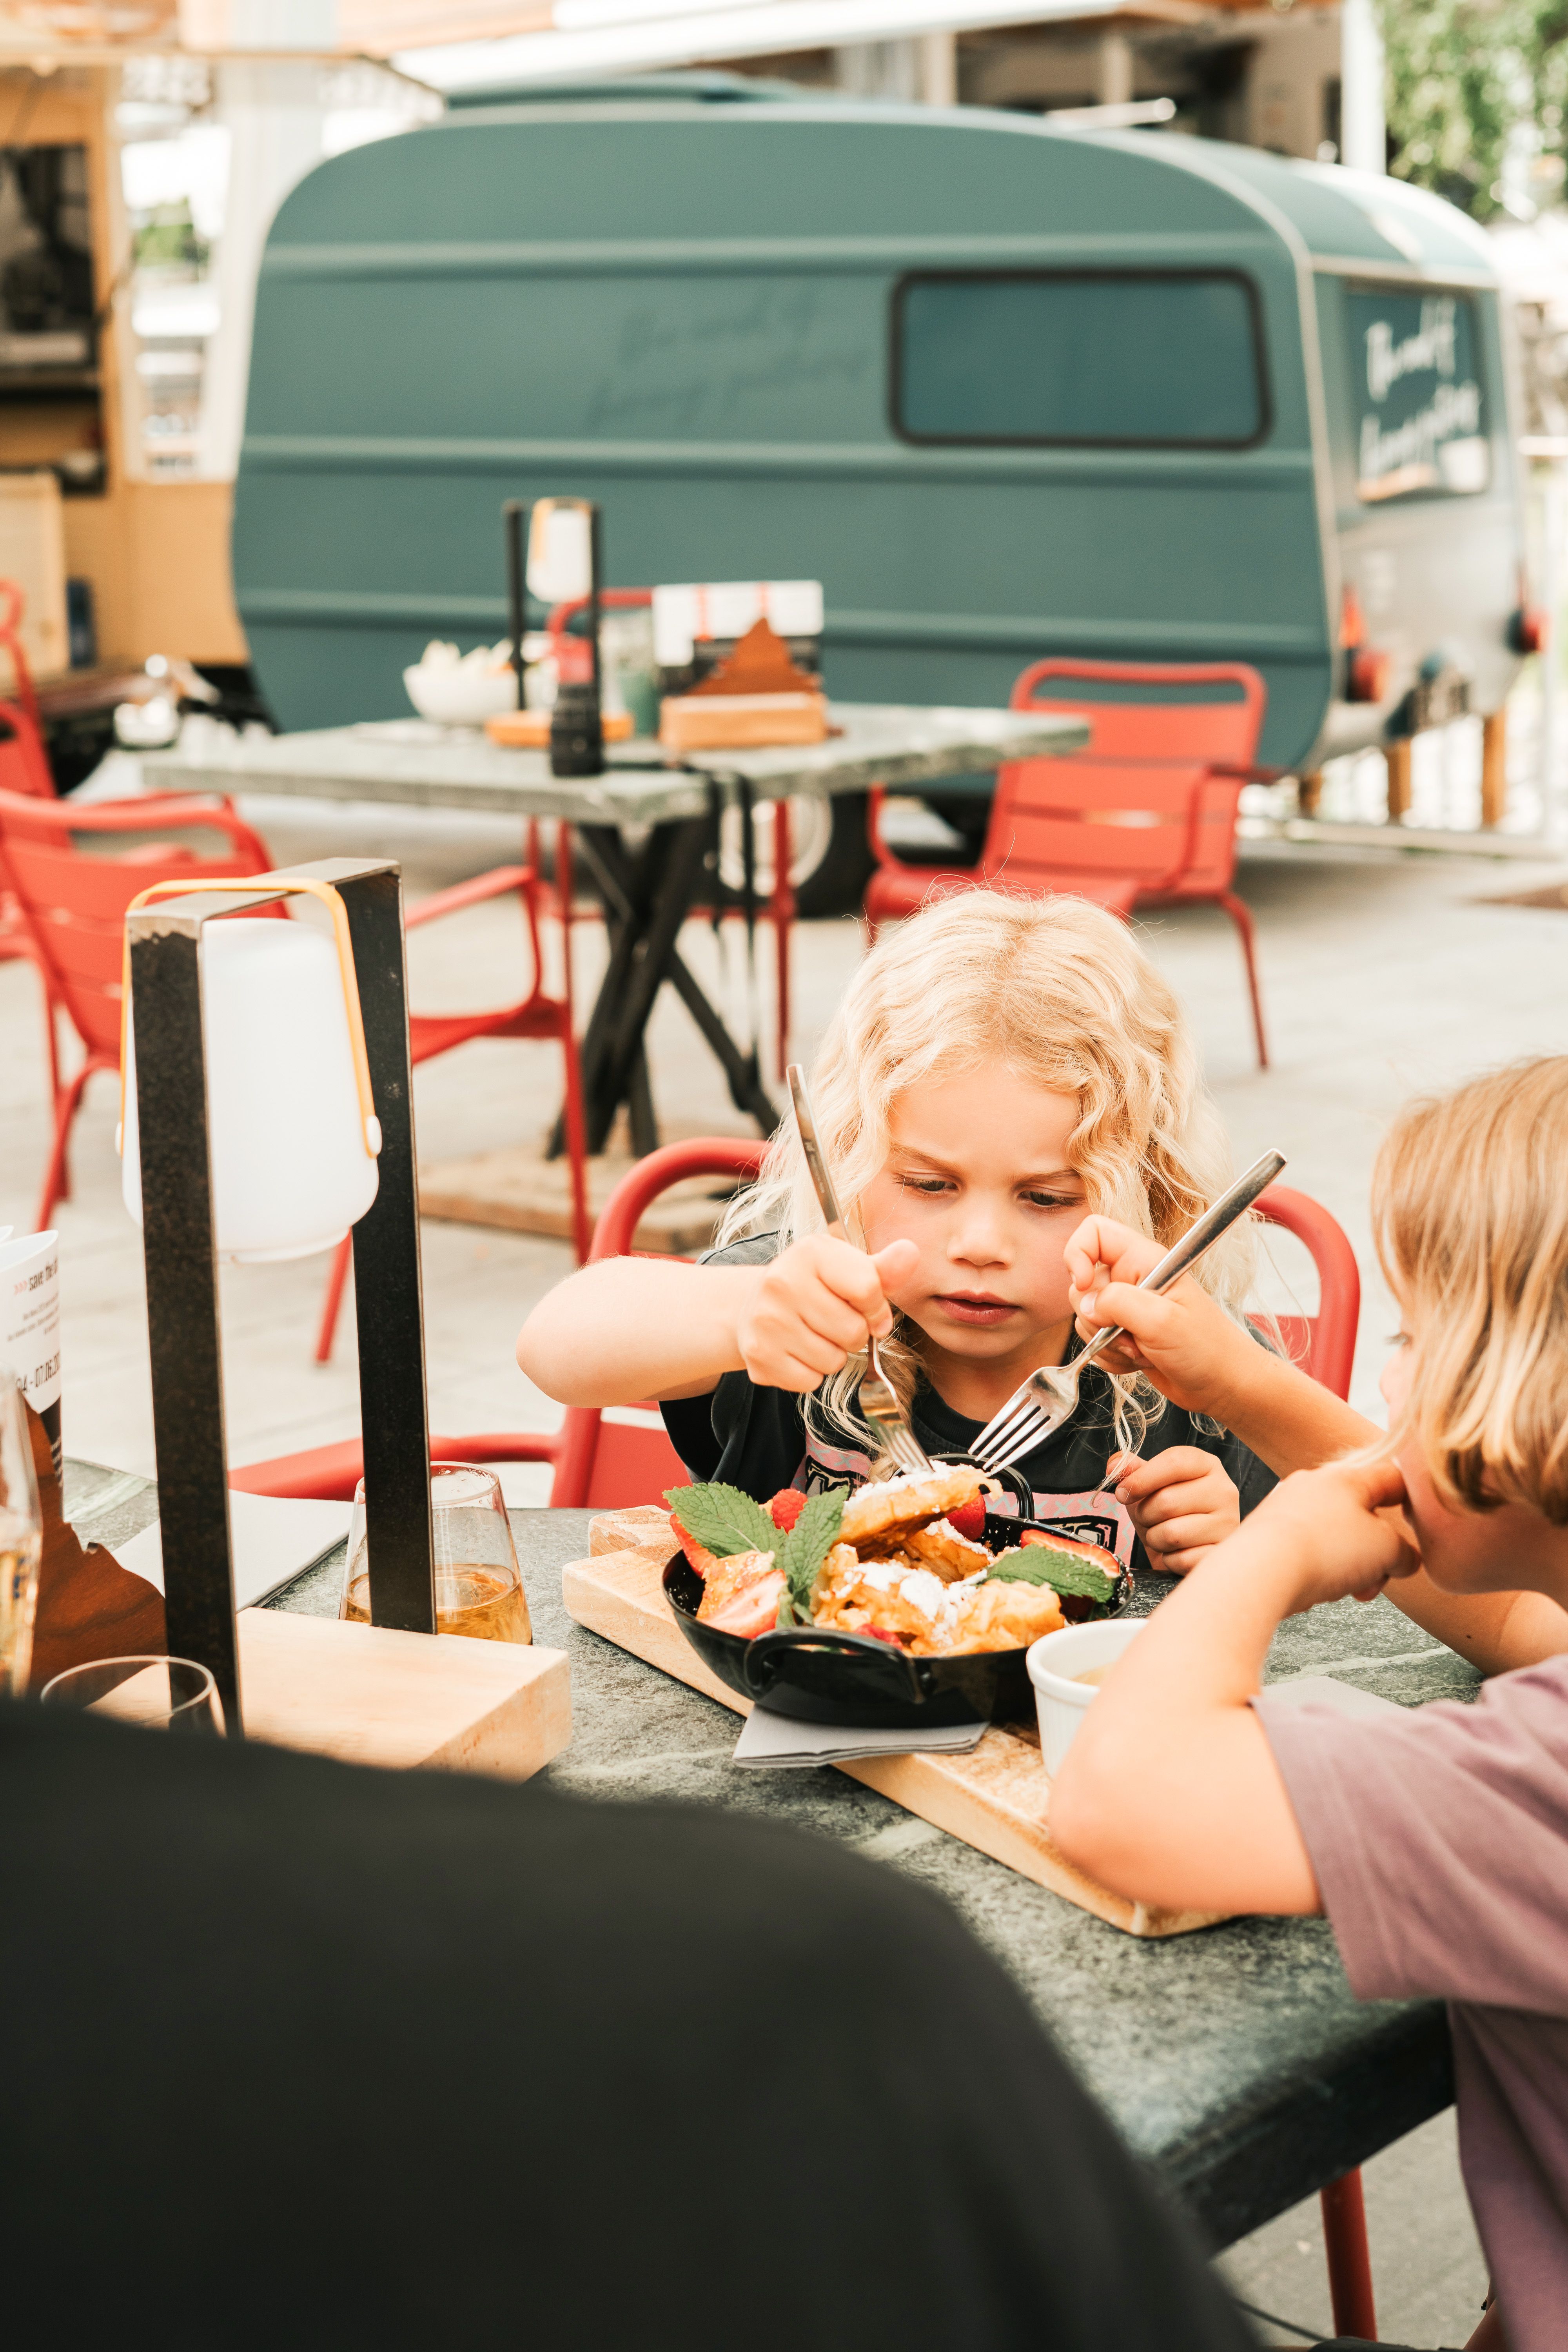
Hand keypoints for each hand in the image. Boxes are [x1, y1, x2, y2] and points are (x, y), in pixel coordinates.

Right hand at [733, 1235, 918, 1392]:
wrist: (756, 1305)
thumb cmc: (814, 1287)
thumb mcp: (848, 1270)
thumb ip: (883, 1270)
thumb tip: (910, 1252)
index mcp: (810, 1252)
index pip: (868, 1288)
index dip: (877, 1308)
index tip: (869, 1310)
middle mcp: (781, 1281)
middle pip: (853, 1331)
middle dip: (853, 1333)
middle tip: (832, 1321)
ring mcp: (766, 1320)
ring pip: (834, 1361)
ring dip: (833, 1354)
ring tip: (813, 1334)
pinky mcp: (758, 1355)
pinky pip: (810, 1381)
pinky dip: (811, 1373)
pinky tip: (797, 1351)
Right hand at [1063, 1214, 1255, 1413]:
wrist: (1224, 1385)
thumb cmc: (1207, 1348)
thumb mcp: (1161, 1320)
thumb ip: (1117, 1303)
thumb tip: (1085, 1306)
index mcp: (1144, 1260)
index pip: (1095, 1232)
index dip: (1078, 1253)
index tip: (1083, 1284)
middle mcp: (1133, 1279)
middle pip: (1083, 1284)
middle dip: (1098, 1317)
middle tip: (1130, 1332)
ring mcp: (1128, 1308)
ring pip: (1086, 1319)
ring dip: (1107, 1343)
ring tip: (1142, 1350)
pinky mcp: (1125, 1334)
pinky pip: (1095, 1344)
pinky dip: (1112, 1358)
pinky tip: (1140, 1362)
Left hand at [1108, 1447, 1239, 1574]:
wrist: (1187, 1547)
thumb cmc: (1167, 1511)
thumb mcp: (1148, 1486)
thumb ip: (1132, 1470)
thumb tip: (1114, 1464)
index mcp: (1207, 1465)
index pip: (1174, 1462)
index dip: (1141, 1478)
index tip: (1122, 1492)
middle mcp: (1224, 1491)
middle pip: (1167, 1501)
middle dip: (1145, 1515)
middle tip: (1148, 1518)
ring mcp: (1228, 1524)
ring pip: (1172, 1534)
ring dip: (1155, 1539)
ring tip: (1163, 1535)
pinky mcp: (1222, 1554)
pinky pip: (1180, 1560)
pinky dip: (1169, 1560)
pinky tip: (1176, 1553)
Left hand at [1233, 1457, 1419, 1609]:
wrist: (1258, 1572)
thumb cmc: (1325, 1551)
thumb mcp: (1387, 1551)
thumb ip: (1406, 1553)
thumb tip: (1402, 1561)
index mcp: (1346, 1476)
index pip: (1393, 1478)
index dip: (1415, 1503)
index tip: (1418, 1529)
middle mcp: (1313, 1484)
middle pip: (1364, 1515)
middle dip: (1378, 1554)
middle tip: (1377, 1579)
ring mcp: (1287, 1507)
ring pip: (1337, 1537)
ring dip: (1352, 1567)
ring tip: (1349, 1589)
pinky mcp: (1268, 1533)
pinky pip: (1309, 1550)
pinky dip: (1321, 1570)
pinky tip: (1317, 1589)